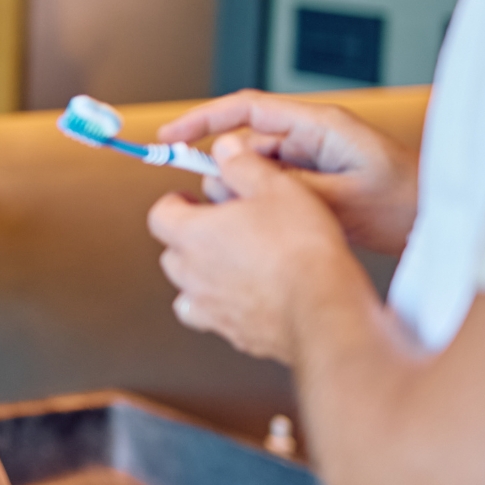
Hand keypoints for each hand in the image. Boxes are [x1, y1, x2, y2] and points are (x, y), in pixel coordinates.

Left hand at [147, 138, 363, 362]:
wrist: (325, 309)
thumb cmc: (301, 248)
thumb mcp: (275, 186)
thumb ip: (242, 164)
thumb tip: (224, 149)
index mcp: (194, 235)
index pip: (159, 216)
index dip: (174, 203)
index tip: (191, 198)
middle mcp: (194, 275)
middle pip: (171, 254)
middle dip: (189, 239)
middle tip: (218, 227)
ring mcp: (213, 310)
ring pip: (188, 292)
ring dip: (202, 277)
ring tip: (232, 264)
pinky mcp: (237, 336)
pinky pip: (217, 319)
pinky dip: (225, 308)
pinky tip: (252, 296)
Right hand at [160, 90, 418, 255]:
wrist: (442, 222)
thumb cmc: (409, 203)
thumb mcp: (345, 197)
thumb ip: (287, 181)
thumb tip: (233, 170)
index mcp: (319, 125)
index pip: (246, 109)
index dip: (203, 121)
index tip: (170, 138)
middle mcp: (310, 138)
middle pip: (245, 146)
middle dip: (227, 173)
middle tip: (226, 204)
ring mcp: (311, 161)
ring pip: (255, 172)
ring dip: (248, 195)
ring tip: (263, 223)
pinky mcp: (313, 183)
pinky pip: (272, 189)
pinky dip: (263, 206)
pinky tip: (272, 228)